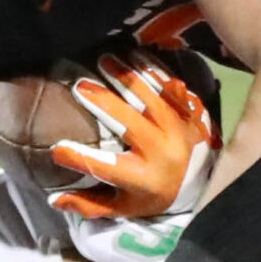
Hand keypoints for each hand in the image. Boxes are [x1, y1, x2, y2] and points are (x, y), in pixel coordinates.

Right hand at [49, 50, 219, 220]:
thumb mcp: (123, 207)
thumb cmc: (155, 195)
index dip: (80, 158)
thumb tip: (54, 200)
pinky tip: (135, 54)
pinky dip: (153, 69)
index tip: (57, 149)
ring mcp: (180, 129)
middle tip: (79, 85)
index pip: (107, 168)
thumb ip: (90, 204)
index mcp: (143, 177)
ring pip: (151, 97)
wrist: (205, 182)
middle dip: (102, 102)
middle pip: (129, 123)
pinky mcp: (191, 112)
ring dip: (126, 77)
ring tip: (104, 60)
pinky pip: (172, 86)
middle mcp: (163, 152)